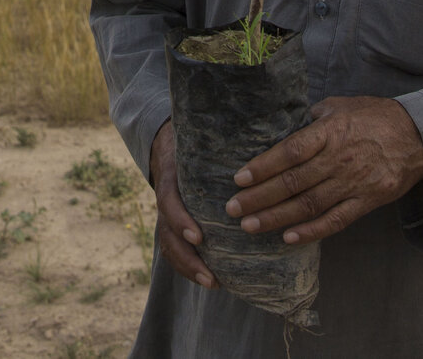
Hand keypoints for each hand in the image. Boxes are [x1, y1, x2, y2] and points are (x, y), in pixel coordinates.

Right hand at [150, 120, 215, 288]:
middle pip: (167, 234)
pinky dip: (189, 267)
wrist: (167, 142)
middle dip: (187, 258)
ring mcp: (167, 215)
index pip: (169, 200)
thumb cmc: (193, 141)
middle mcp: (167, 200)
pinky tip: (212, 279)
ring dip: (189, 268)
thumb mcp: (198, 137)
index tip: (198, 237)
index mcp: (171, 176)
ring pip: (169, 246)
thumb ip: (221, 141)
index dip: (180, 221)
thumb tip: (255, 138)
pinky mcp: (174, 225)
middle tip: (211, 276)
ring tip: (213, 283)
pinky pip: (175, 250)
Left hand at [224, 95, 422, 245]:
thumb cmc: (376, 117)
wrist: (420, 136)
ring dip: (276, 218)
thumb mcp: (341, 105)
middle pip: (293, 183)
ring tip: (250, 226)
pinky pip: (335, 220)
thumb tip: (284, 125)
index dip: (263, 166)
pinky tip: (288, 238)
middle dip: (259, 198)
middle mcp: (339, 159)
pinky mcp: (367, 202)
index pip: (290, 151)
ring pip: (308, 205)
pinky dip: (311, 232)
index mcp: (330, 132)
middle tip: (233, 209)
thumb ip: (312, 117)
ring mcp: (353, 183)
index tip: (239, 178)